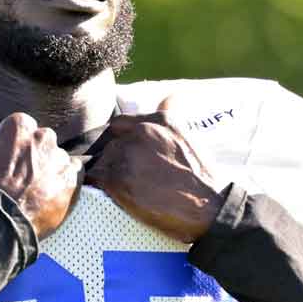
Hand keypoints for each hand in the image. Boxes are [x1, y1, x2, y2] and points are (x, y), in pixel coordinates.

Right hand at [0, 98, 82, 239]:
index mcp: (20, 125)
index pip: (22, 128)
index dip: (12, 147)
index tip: (6, 162)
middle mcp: (44, 136)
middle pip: (41, 141)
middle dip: (33, 155)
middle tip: (19, 177)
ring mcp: (60, 157)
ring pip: (56, 156)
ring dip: (48, 168)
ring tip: (33, 188)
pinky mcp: (72, 178)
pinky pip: (73, 172)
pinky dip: (63, 179)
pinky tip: (49, 191)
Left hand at [85, 97, 224, 242]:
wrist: (208, 205)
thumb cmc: (202, 176)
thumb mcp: (189, 136)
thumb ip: (172, 114)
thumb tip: (171, 96)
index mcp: (158, 120)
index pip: (121, 123)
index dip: (121, 140)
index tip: (126, 155)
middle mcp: (140, 132)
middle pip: (111, 144)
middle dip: (116, 160)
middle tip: (131, 179)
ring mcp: (127, 154)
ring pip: (102, 161)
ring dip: (109, 175)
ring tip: (127, 190)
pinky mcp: (116, 177)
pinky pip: (95, 178)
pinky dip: (99, 186)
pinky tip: (111, 194)